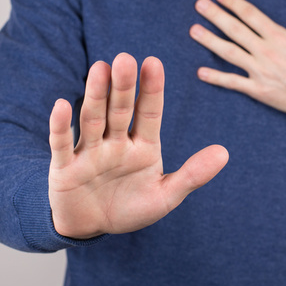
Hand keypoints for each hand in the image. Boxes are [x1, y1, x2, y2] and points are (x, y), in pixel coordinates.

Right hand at [48, 53, 228, 239]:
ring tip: (99, 68)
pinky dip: (61, 125)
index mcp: (143, 145)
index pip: (149, 112)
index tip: (153, 62)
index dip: (151, 89)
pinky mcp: (64, 167)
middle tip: (125, 59)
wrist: (91, 227)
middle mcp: (115, 142)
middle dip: (122, 86)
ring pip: (92, 119)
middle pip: (119, 110)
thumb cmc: (130, 207)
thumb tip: (225, 152)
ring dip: (95, 95)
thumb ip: (193, 175)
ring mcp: (89, 152)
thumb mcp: (166, 196)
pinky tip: (63, 104)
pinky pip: (61, 144)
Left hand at [189, 0, 285, 127]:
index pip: (251, 14)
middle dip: (216, 16)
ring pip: (230, 54)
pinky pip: (234, 83)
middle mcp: (268, 52)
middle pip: (236, 30)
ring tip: (194, 30)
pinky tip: (200, 72)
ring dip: (210, 41)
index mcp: (281, 36)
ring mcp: (262, 72)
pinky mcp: (260, 91)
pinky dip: (216, 78)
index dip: (234, 3)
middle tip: (199, 4)